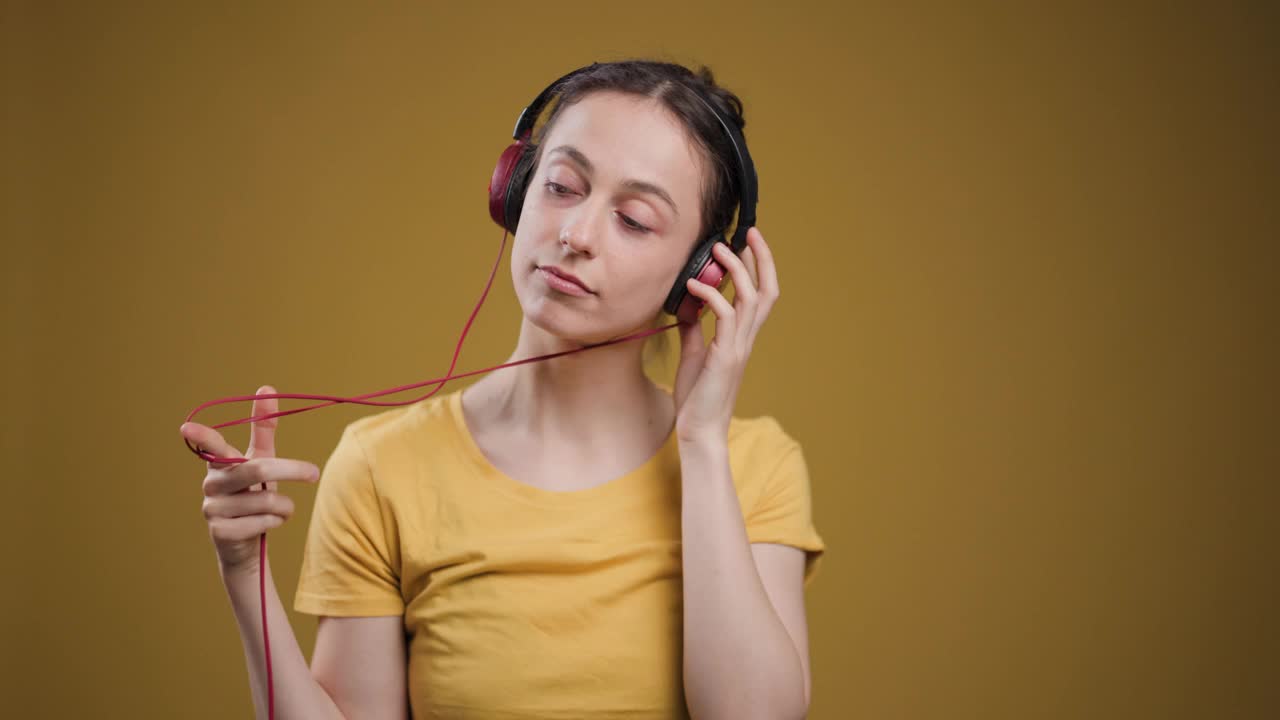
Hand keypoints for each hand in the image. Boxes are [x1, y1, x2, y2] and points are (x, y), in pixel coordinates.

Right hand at [180, 385, 318, 575]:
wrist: (246, 543)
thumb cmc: (254, 493)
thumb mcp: (261, 459)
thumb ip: (263, 428)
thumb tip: (267, 387)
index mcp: (220, 464)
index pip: (210, 446)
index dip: (201, 436)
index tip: (186, 427)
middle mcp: (211, 485)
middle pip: (258, 469)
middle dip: (292, 470)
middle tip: (314, 473)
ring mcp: (212, 509)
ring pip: (267, 500)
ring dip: (285, 505)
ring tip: (281, 509)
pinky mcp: (220, 532)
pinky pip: (264, 521)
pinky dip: (277, 521)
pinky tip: (269, 523)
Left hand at [672, 227, 778, 442]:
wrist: (698, 430)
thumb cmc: (697, 397)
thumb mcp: (694, 355)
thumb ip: (695, 330)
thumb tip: (688, 307)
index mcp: (742, 338)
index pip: (761, 295)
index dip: (760, 267)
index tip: (749, 241)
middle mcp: (746, 339)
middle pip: (767, 290)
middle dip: (762, 258)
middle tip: (749, 231)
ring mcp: (738, 347)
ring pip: (750, 298)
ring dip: (736, 269)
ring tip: (719, 248)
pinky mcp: (725, 356)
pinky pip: (724, 317)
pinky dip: (711, 295)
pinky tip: (693, 285)